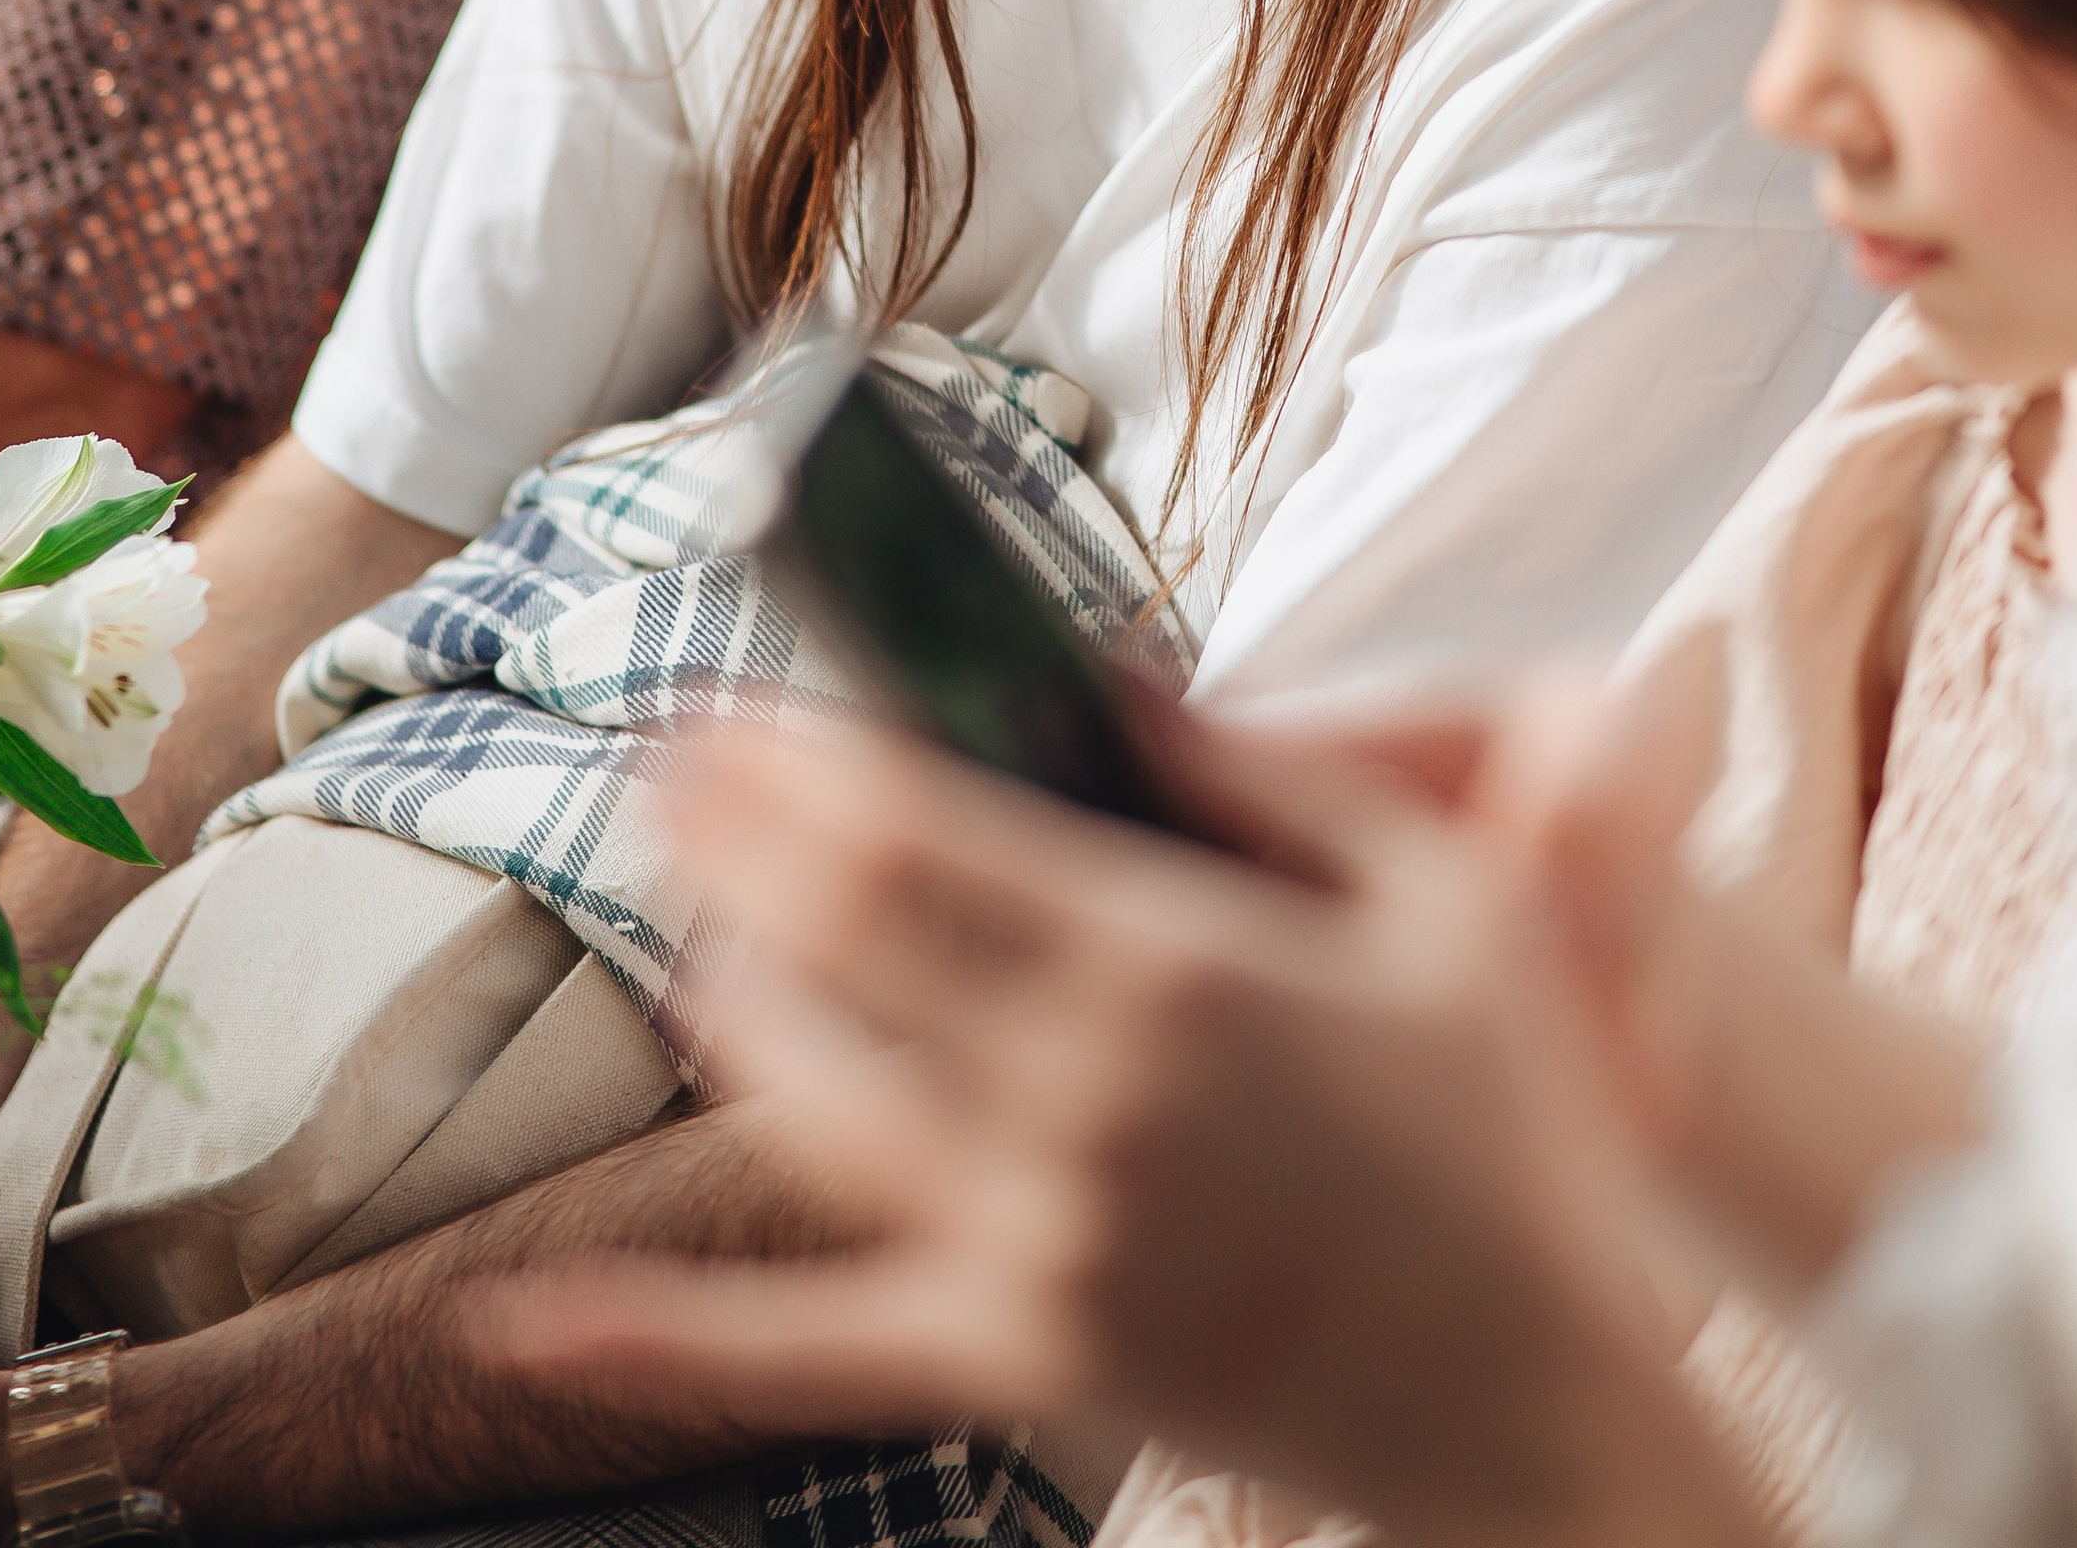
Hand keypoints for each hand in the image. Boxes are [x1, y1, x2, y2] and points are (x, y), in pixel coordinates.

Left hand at [497, 717, 1760, 1547]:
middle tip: (657, 754)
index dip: (797, 757)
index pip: (920, 832)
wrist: (1546, 1410)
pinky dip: (658, 1338)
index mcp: (1177, 968)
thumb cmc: (1509, 1136)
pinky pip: (810, 1354)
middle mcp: (1081, 1102)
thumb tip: (1111, 666)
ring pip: (806, 1103)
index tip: (724, 695)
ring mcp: (1038, 1246)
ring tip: (692, 920)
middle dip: (727, 833)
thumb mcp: (1433, 906)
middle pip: (835, 935)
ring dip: (726, 994)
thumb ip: (1262, 779)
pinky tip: (531, 1321)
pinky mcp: (1023, 1366)